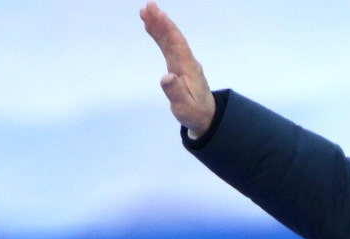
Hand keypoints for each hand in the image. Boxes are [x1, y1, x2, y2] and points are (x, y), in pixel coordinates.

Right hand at [140, 2, 216, 137]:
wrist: (205, 116)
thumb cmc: (195, 113)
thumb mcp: (184, 106)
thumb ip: (175, 92)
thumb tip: (166, 77)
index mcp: (188, 68)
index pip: (178, 44)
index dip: (169, 28)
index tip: (159, 14)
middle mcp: (186, 61)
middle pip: (172, 38)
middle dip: (161, 21)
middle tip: (148, 6)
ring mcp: (182, 62)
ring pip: (168, 40)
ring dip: (158, 25)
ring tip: (144, 11)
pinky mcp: (177, 65)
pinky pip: (167, 46)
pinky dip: (159, 36)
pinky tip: (150, 27)